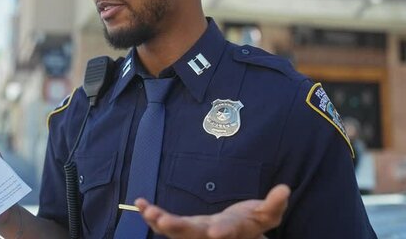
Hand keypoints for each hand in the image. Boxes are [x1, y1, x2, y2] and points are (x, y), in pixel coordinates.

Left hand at [136, 184, 290, 238]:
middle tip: (163, 220)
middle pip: (193, 234)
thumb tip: (285, 189)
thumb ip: (274, 204)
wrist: (238, 234)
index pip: (229, 230)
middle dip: (177, 228)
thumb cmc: (252, 222)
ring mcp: (194, 233)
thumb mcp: (267, 215)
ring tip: (147, 212)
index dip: (224, 231)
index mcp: (233, 230)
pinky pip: (164, 223)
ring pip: (175, 231)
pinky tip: (139, 205)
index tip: (217, 231)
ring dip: (159, 222)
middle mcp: (210, 234)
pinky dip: (151, 215)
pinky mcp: (183, 227)